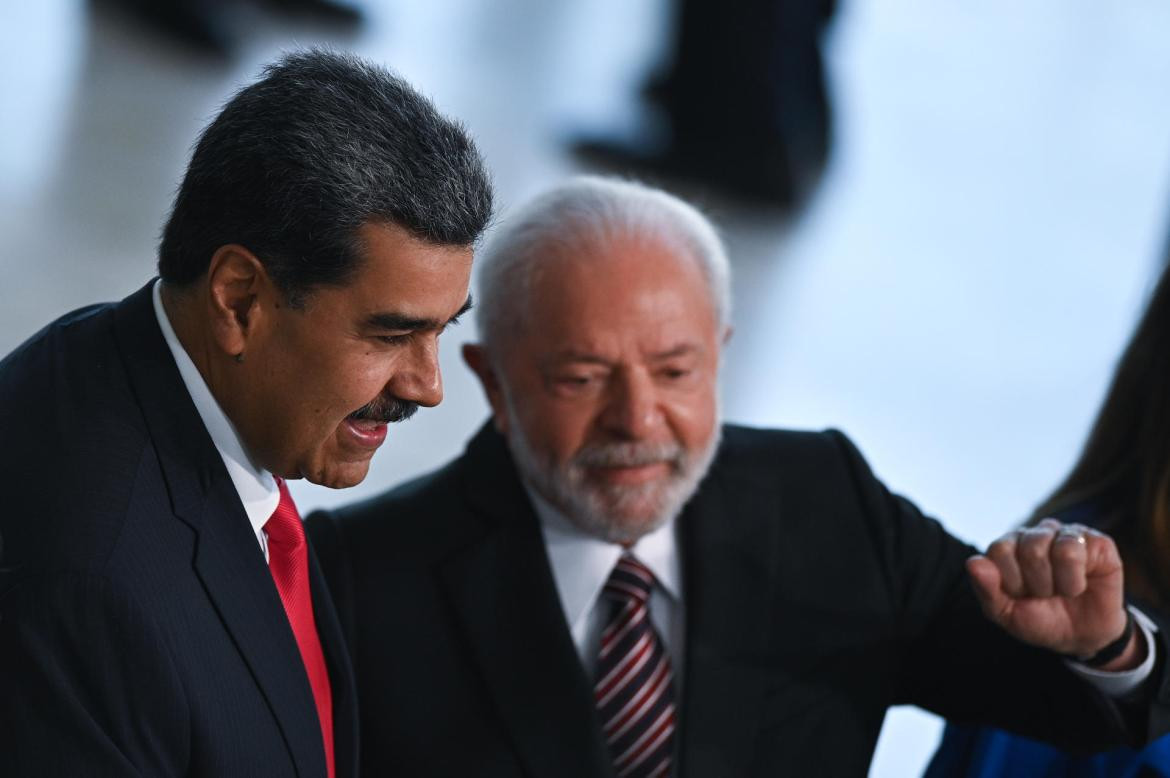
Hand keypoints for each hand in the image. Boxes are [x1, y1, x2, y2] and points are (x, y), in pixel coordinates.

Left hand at [966, 519, 1129, 660]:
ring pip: (1054, 548)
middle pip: (1030, 549)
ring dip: (1058, 583)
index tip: (1021, 595)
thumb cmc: (1040, 620)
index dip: (1012, 582)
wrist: (1081, 638)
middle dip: (1037, 585)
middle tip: (1045, 595)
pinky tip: (1081, 584)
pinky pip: (1076, 550)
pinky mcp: (1094, 541)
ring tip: (1062, 590)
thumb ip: (986, 589)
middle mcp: (1034, 534)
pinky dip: (1076, 580)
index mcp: (1007, 546)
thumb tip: (973, 563)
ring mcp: (1065, 534)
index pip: (999, 550)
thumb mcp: (1006, 614)